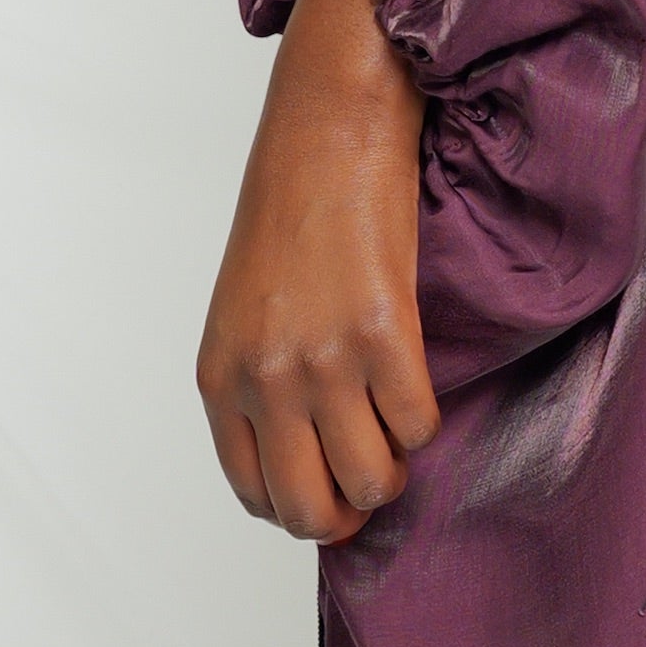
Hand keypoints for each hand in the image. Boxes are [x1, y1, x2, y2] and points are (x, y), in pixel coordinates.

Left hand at [196, 0, 440, 543]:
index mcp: (221, 378)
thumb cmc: (291, 214)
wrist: (328, 134)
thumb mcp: (246, 313)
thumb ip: (261, 385)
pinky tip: (412, 377)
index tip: (330, 490)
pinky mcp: (383, 335)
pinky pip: (416, 424)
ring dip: (393, 468)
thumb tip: (308, 453)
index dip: (301, 508)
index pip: (255, 494)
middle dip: (348, 512)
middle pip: (310, 510)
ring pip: (372, 479)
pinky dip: (424, 418)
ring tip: (394, 425)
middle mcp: (264, 380)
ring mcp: (322, 362)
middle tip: (371, 478)